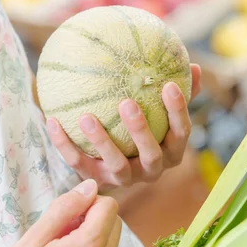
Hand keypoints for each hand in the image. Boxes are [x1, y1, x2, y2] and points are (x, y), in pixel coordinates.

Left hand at [46, 64, 200, 191]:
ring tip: (87, 117)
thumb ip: (179, 92)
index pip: (181, 133)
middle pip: (151, 154)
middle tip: (127, 103)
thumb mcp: (163, 114)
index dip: (178, 111)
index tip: (169, 84)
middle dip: (140, 130)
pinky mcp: (98, 181)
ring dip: (103, 142)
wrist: (114, 168)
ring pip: (117, 165)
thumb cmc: (145, 131)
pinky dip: (65, 144)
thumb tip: (194, 65)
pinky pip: (80, 164)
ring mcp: (125, 179)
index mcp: (172, 151)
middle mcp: (151, 170)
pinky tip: (52, 120)